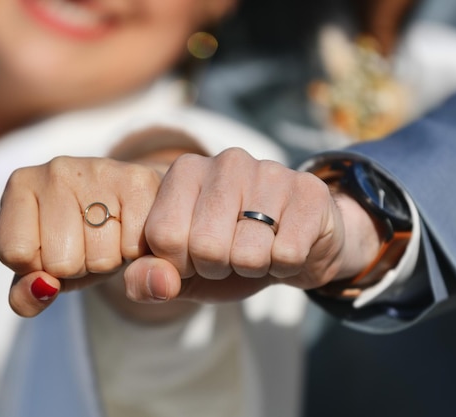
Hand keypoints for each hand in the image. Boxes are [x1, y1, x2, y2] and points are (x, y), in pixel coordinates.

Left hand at [0, 156, 160, 315]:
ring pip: (99, 260)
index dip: (39, 267)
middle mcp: (56, 170)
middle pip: (60, 262)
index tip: (52, 248)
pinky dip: (135, 254)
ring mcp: (98, 171)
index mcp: (20, 185)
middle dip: (78, 267)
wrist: (132, 205)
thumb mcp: (43, 272)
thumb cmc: (79, 240)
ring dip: (108, 262)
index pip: (16, 254)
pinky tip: (131, 232)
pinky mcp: (138, 180)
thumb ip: (24, 296)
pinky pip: (132, 250)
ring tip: (111, 237)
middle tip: (89, 244)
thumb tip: (44, 288)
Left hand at [123, 148, 381, 302]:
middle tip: (230, 256)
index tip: (194, 256)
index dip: (179, 264)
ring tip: (258, 250)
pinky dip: (285, 267)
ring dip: (253, 268)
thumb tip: (161, 283)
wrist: (293, 247)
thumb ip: (146, 278)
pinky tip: (284, 247)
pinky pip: (288, 254)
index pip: (164, 235)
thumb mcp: (179, 271)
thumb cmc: (226, 255)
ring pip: (248, 253)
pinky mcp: (309, 191)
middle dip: (217, 268)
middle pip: (206, 246)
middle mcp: (226, 161)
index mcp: (185, 171)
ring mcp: (270, 171)